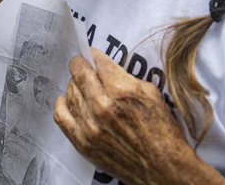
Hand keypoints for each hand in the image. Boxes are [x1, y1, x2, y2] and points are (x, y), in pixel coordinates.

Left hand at [54, 48, 224, 184]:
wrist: (164, 168)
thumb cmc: (162, 132)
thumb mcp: (151, 93)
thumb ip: (125, 77)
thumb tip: (104, 67)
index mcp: (122, 90)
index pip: (96, 60)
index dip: (94, 55)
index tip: (93, 55)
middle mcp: (102, 106)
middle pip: (79, 73)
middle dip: (81, 65)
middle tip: (83, 64)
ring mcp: (90, 125)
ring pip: (70, 91)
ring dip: (75, 85)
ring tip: (82, 85)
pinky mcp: (82, 142)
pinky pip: (60, 115)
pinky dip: (63, 104)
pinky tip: (69, 100)